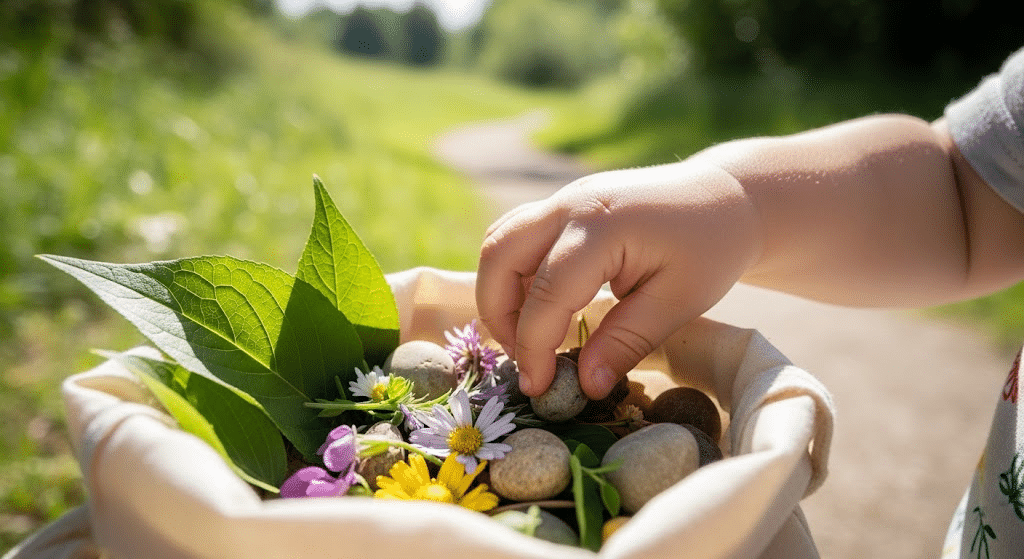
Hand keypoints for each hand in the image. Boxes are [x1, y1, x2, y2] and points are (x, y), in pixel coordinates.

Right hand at [476, 161, 760, 398]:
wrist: (725, 198)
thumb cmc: (709, 249)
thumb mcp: (678, 304)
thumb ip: (626, 343)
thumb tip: (584, 386)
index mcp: (603, 226)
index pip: (547, 291)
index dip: (533, 344)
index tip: (537, 386)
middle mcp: (572, 204)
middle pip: (499, 254)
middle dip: (497, 314)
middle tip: (523, 360)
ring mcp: (563, 199)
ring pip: (499, 242)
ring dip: (499, 293)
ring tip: (527, 338)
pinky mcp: (563, 206)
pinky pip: (516, 237)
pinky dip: (513, 276)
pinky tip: (538, 310)